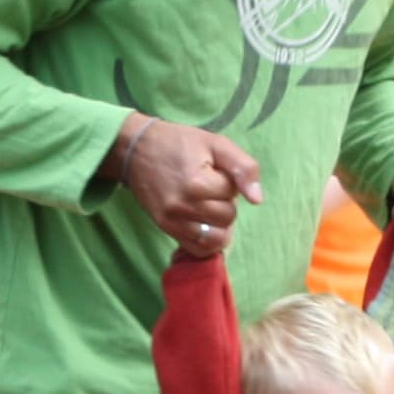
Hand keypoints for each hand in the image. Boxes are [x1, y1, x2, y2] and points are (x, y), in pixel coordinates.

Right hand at [122, 118, 261, 250]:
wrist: (136, 150)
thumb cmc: (178, 143)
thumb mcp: (215, 143)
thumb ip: (243, 167)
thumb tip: (257, 200)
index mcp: (197, 183)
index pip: (233, 193)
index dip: (228, 181)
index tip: (213, 171)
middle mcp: (183, 206)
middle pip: (227, 217)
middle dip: (225, 202)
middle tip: (210, 187)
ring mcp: (172, 221)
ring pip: (217, 238)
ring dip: (219, 223)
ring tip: (208, 205)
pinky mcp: (166, 229)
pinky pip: (198, 250)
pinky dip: (208, 241)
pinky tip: (205, 224)